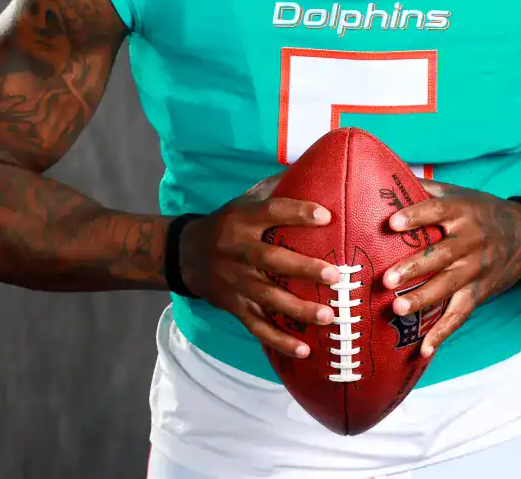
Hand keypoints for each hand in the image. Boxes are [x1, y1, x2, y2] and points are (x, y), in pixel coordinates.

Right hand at [177, 172, 341, 358]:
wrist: (185, 254)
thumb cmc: (228, 223)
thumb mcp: (244, 202)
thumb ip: (275, 191)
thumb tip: (317, 171)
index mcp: (241, 220)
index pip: (271, 212)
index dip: (297, 212)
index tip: (326, 215)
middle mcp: (236, 251)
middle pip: (271, 261)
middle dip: (303, 269)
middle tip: (334, 276)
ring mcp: (234, 282)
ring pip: (268, 299)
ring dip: (299, 310)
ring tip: (329, 316)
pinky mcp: (233, 306)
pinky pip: (258, 327)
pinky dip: (280, 341)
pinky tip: (306, 349)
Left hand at [380, 180, 520, 357]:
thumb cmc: (482, 211)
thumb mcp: (460, 193)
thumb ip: (425, 188)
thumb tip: (385, 173)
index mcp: (463, 212)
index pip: (438, 211)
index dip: (416, 216)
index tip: (392, 222)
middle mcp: (471, 241)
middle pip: (441, 255)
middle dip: (414, 268)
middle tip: (388, 279)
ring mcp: (476, 269)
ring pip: (449, 286)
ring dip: (424, 299)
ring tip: (399, 309)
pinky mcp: (480, 292)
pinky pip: (461, 314)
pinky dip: (444, 332)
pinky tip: (425, 349)